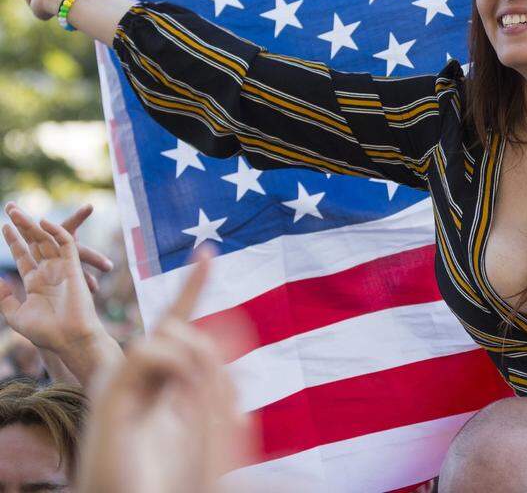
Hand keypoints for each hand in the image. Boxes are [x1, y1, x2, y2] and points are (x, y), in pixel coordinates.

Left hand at [0, 203, 112, 356]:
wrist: (68, 338)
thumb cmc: (45, 332)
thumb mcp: (16, 316)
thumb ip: (5, 299)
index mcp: (36, 283)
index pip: (24, 256)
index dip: (14, 241)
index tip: (4, 226)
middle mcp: (49, 272)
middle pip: (34, 243)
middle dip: (21, 226)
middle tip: (10, 208)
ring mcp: (61, 268)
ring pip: (46, 240)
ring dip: (31, 225)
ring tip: (16, 211)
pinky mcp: (73, 266)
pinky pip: (65, 244)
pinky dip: (56, 232)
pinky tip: (43, 222)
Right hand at [79, 248, 251, 492]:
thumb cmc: (171, 475)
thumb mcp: (204, 420)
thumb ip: (212, 382)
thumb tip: (212, 343)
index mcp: (158, 381)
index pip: (177, 324)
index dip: (193, 287)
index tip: (208, 253)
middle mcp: (135, 377)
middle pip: (176, 324)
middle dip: (206, 351)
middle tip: (219, 393)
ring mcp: (120, 384)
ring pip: (168, 333)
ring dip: (196, 359)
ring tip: (195, 400)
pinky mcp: (111, 397)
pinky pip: (149, 351)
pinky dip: (174, 362)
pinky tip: (180, 389)